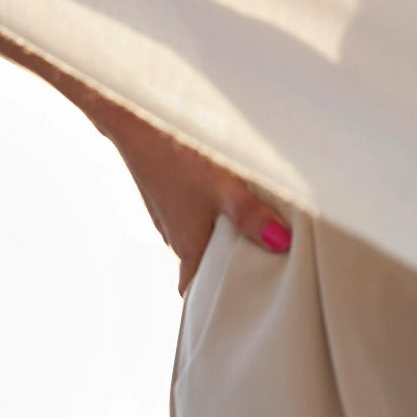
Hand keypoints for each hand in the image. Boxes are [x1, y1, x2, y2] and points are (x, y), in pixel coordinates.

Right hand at [99, 107, 292, 294]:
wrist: (135, 114)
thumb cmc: (175, 153)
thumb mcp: (222, 185)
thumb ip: (251, 216)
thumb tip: (282, 244)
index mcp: (186, 245)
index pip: (194, 289)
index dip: (212, 300)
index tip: (237, 302)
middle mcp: (174, 232)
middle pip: (201, 259)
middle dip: (227, 261)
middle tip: (260, 258)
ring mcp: (168, 208)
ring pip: (198, 230)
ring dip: (221, 230)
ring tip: (252, 222)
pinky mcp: (168, 185)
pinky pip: (192, 207)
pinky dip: (210, 206)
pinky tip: (227, 189)